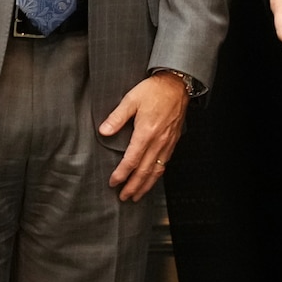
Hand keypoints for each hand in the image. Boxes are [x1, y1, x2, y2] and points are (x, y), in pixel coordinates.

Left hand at [100, 71, 188, 200]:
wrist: (177, 84)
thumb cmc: (155, 90)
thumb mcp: (131, 99)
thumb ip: (117, 117)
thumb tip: (103, 131)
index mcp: (146, 132)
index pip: (132, 160)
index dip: (122, 174)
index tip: (113, 182)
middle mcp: (158, 140)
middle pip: (145, 170)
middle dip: (134, 186)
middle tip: (124, 197)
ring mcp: (168, 142)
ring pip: (157, 170)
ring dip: (146, 185)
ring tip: (138, 195)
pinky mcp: (174, 140)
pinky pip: (166, 162)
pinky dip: (158, 174)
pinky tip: (153, 178)